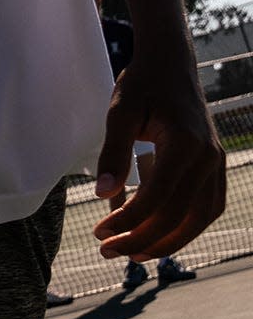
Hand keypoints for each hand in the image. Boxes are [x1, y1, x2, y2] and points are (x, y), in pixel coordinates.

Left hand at [92, 64, 225, 259]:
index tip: (100, 234)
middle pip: (181, 215)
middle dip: (144, 239)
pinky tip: (154, 235)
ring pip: (198, 217)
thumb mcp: (119, 112)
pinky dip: (183, 225)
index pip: (159, 197)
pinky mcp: (215, 167)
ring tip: (131, 252)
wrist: (171, 65)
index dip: (130, 221)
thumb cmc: (142, 85)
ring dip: (166, 240)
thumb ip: (113, 152)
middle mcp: (209, 158)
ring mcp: (217, 164)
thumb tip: (102, 195)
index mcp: (187, 144)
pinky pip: (206, 207)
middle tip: (109, 251)